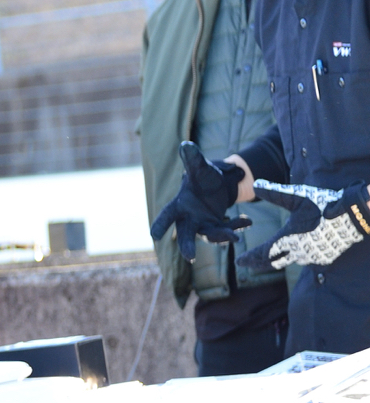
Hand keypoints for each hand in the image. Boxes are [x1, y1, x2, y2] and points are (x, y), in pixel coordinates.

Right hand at [150, 141, 251, 260]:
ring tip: (235, 237)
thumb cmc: (202, 176)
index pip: (168, 214)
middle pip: (185, 234)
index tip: (154, 235)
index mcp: (180, 204)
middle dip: (187, 245)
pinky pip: (228, 230)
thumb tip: (186, 145)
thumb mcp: (199, 167)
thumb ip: (192, 159)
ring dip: (222, 237)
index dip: (160, 224)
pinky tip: (248, 220)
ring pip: (211, 235)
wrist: (217, 185)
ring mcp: (205, 225)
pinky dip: (237, 227)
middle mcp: (189, 218)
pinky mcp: (220, 228)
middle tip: (190, 257)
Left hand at [237, 180, 369, 270]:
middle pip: (274, 262)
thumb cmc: (324, 204)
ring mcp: (313, 257)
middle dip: (258, 263)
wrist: (354, 215)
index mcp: (289, 239)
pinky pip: (306, 260)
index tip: (238, 261)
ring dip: (278, 260)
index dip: (250, 258)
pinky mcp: (325, 257)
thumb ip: (274, 192)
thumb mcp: (297, 196)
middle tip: (246, 264)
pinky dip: (296, 257)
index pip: (263, 253)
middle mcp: (299, 252)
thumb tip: (255, 184)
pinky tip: (294, 254)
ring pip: (290, 261)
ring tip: (268, 258)